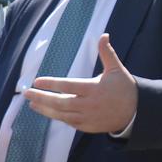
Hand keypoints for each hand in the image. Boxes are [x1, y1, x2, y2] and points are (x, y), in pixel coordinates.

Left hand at [23, 33, 137, 133]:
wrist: (134, 112)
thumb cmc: (123, 88)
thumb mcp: (116, 69)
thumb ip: (107, 53)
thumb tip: (104, 35)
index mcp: (94, 89)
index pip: (68, 86)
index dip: (51, 84)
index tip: (37, 81)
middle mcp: (88, 105)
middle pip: (60, 103)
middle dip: (42, 98)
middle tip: (27, 94)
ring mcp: (87, 118)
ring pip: (61, 115)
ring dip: (45, 109)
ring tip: (32, 104)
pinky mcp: (87, 127)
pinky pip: (68, 122)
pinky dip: (56, 117)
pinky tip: (47, 111)